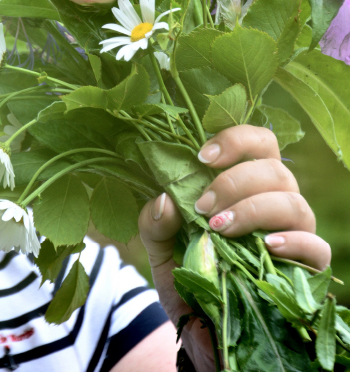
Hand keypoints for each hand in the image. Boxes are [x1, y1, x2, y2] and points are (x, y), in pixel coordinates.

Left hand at [138, 125, 330, 371]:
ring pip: (294, 202)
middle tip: (204, 208)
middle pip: (275, 170)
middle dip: (234, 182)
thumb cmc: (187, 274)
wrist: (200, 330)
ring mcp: (295, 233)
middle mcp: (276, 201)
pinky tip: (266, 246)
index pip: (258, 142)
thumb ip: (155, 221)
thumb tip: (167, 200)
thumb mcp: (159, 248)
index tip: (202, 157)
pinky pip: (316, 247)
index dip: (235, 140)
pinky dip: (293, 241)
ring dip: (255, 209)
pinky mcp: (308, 268)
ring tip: (221, 228)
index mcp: (246, 184)